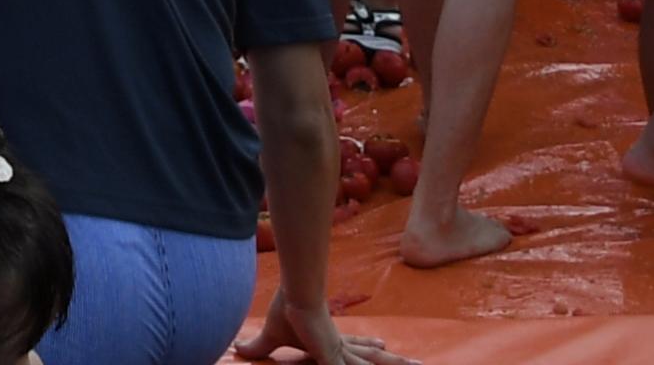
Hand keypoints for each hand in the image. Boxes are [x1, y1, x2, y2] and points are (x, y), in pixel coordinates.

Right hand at [235, 287, 407, 364]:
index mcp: (329, 339)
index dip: (367, 347)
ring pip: (373, 364)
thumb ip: (256, 346)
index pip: (354, 346)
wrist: (295, 296)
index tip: (383, 344)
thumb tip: (234, 347)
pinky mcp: (337, 356)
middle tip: (418, 362)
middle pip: (372, 357)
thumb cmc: (285, 312)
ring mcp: (342, 351)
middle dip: (394, 361)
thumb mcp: (270, 337)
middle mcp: (341, 345)